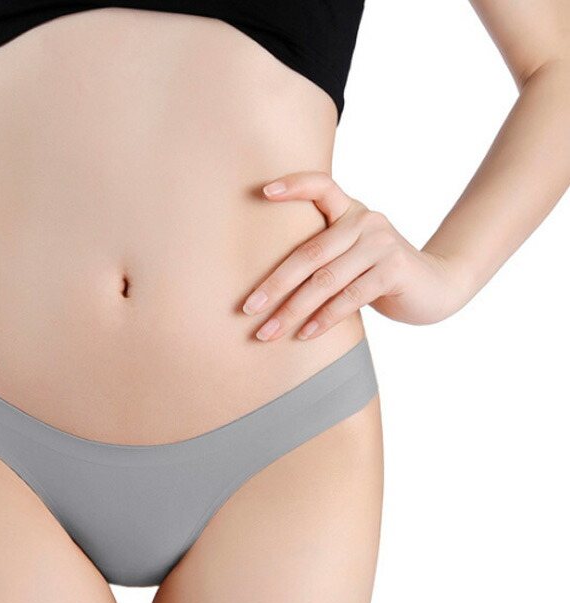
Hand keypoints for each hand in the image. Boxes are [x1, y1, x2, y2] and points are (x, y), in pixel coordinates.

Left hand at [242, 171, 469, 340]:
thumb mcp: (353, 254)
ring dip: (292, 311)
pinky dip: (324, 319)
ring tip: (268, 333)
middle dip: (274, 285)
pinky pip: (349, 297)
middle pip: (309, 253)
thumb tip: (267, 284)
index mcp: (350, 211)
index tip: (262, 192)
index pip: (322, 186)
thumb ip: (324, 254)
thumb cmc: (380, 273)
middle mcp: (365, 221)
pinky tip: (305, 334)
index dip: (294, 185)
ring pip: (325, 280)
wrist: (437, 286)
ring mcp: (381, 244)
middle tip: (247, 308)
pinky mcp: (394, 270)